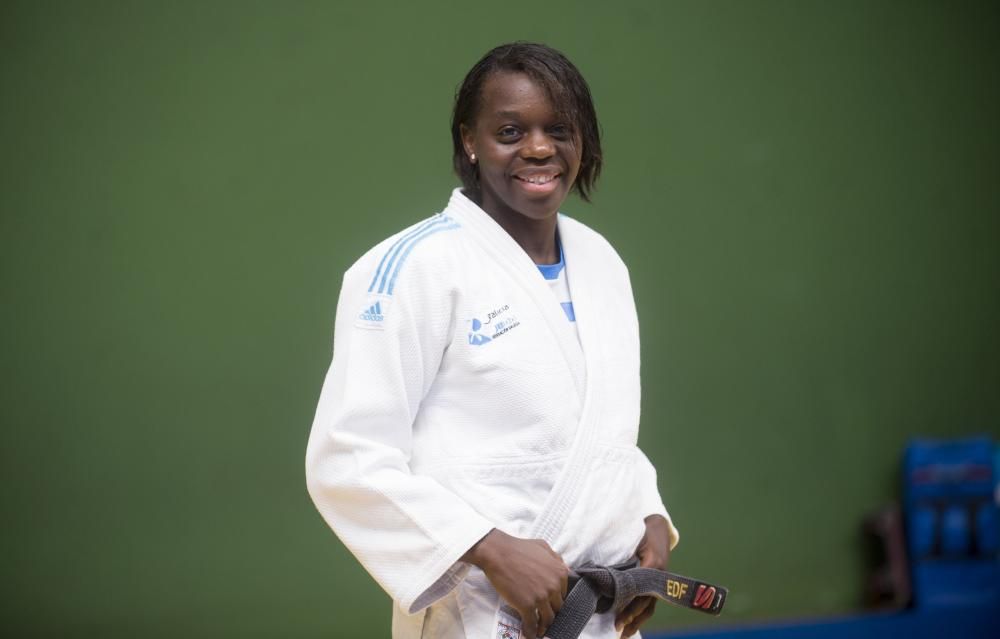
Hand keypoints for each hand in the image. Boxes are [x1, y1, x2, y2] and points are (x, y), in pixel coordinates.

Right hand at [462, 528, 568, 637]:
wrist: (498, 553)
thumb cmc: (518, 548)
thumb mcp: (543, 547)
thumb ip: (555, 558)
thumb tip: (562, 569)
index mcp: (560, 573)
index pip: (563, 594)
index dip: (555, 600)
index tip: (549, 605)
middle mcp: (554, 586)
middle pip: (557, 607)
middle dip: (550, 612)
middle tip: (543, 617)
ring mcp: (541, 597)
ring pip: (547, 618)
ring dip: (543, 626)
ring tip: (539, 630)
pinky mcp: (527, 606)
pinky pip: (532, 624)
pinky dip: (531, 632)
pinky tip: (528, 634)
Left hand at [616, 515, 670, 636]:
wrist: (659, 530)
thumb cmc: (641, 532)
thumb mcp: (632, 539)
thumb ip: (619, 552)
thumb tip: (598, 569)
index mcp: (652, 564)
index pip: (639, 588)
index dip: (629, 602)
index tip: (618, 613)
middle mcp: (657, 576)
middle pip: (644, 601)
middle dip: (630, 615)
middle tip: (617, 626)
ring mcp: (658, 583)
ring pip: (648, 607)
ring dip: (636, 621)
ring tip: (622, 633)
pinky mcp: (656, 587)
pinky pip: (650, 605)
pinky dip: (640, 616)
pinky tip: (630, 626)